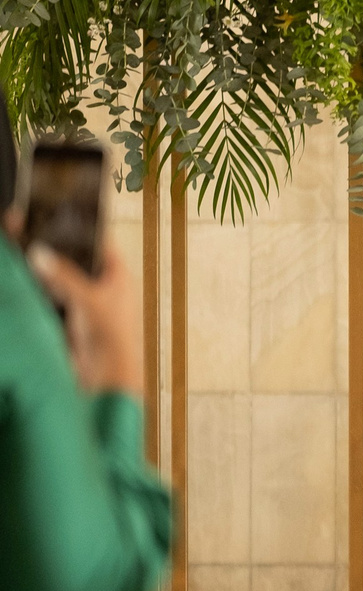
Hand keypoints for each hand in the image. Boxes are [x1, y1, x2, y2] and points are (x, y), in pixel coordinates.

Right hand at [28, 241, 145, 397]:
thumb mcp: (89, 301)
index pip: (96, 240)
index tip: (52, 212)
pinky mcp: (66, 316)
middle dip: (50, 247)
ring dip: (40, 268)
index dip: (76, 226)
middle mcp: (100, 284)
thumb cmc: (112, 338)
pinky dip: (36, 287)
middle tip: (24, 228)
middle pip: (72, 257)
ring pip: (57, 276)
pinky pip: (48, 295)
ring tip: (18, 248)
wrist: (105, 378)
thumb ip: (64, 277)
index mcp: (117, 274)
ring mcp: (82, 300)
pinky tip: (20, 277)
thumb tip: (39, 253)